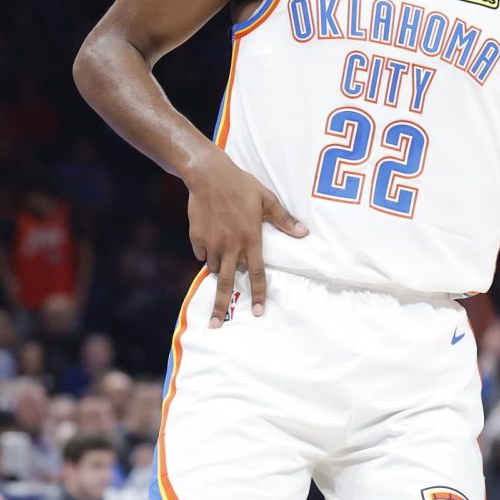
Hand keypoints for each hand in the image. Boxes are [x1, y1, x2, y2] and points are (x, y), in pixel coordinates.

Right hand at [184, 152, 307, 327]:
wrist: (208, 175)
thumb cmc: (241, 185)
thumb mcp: (267, 199)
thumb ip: (284, 219)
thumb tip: (303, 233)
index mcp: (250, 239)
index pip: (257, 273)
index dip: (259, 294)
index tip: (258, 312)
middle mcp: (230, 246)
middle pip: (227, 283)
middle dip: (221, 307)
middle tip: (216, 325)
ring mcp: (212, 243)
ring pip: (215, 268)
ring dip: (220, 271)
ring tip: (223, 262)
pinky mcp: (196, 237)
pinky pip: (202, 254)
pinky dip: (206, 254)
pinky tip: (210, 243)